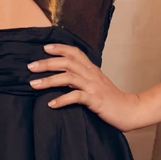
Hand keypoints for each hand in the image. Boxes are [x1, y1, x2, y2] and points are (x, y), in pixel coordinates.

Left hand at [28, 44, 147, 129]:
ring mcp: (93, 87)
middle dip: (47, 63)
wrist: (130, 111)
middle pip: (67, 62)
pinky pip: (76, 97)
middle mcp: (92, 75)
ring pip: (68, 77)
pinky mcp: (95, 100)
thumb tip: (63, 77)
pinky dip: (62, 100)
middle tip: (31, 67)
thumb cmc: (111, 100)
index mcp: (92, 69)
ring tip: (34, 85)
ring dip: (49, 80)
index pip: (75, 52)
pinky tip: (51, 104)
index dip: (60, 48)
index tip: (44, 48)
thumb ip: (83, 78)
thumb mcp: (97, 84)